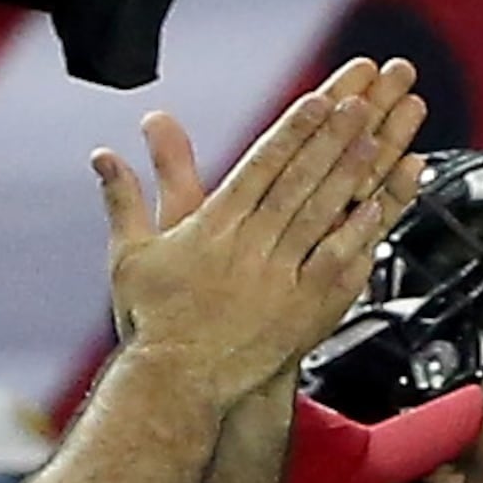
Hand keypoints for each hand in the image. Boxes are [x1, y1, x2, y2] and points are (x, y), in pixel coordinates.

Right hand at [98, 58, 427, 399]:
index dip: (294, 130)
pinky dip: (359, 235)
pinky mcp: (304, 310)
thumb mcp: (130, 253)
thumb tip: (103, 155)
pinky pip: (337, 266)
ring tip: (377, 140)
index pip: (262, 165)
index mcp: (215, 226)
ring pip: (322, 216)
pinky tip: (379, 209)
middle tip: (361, 103)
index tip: (318, 100)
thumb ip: (124, 198)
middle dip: (332, 139)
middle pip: (300, 180)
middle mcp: (253, 245)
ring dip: (351, 176)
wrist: (178, 382)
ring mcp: (282, 277)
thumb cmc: (154, 319)